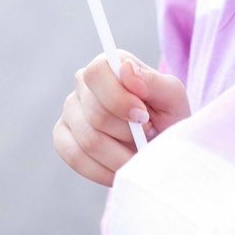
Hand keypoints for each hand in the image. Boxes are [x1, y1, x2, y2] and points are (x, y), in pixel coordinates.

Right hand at [53, 52, 190, 185]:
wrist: (161, 143)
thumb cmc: (167, 115)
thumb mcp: (172, 96)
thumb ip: (152, 81)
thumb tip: (126, 68)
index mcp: (108, 64)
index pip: (97, 72)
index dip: (118, 98)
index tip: (143, 117)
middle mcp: (83, 83)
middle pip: (96, 113)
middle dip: (127, 133)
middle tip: (147, 137)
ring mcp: (70, 110)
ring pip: (88, 139)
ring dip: (120, 155)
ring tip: (137, 152)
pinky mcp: (62, 137)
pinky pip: (74, 157)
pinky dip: (102, 170)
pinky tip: (120, 169)